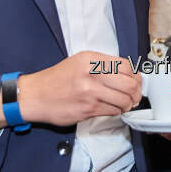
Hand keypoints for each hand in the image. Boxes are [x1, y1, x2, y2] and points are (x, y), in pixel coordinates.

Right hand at [0, 51, 140, 127]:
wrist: (34, 96)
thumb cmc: (57, 80)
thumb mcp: (80, 62)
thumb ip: (103, 65)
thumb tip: (128, 74)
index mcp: (91, 59)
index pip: (126, 66)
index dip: (135, 76)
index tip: (136, 81)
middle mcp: (91, 74)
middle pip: (129, 84)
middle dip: (136, 93)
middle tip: (135, 96)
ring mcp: (90, 92)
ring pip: (124, 100)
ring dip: (128, 104)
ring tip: (124, 104)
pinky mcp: (88, 109)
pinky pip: (113, 111)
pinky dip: (117, 111)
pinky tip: (113, 109)